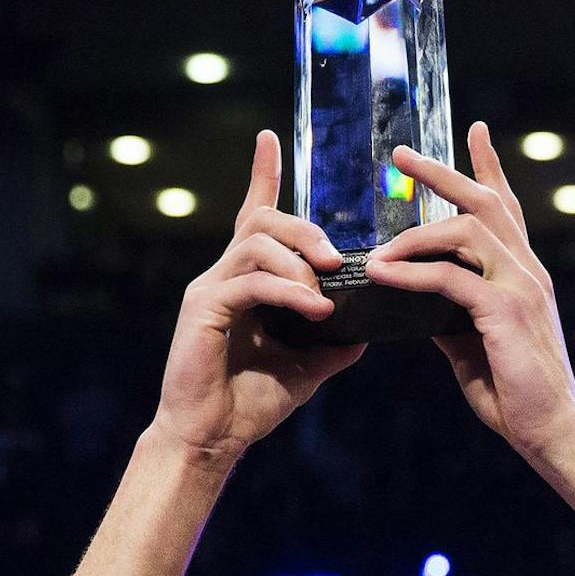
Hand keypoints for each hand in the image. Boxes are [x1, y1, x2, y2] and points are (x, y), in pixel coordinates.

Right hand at [149, 131, 364, 467]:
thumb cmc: (251, 403)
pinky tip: (313, 309)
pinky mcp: (203, 308)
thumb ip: (335, 339)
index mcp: (248, 281)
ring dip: (300, 261)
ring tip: (325, 293)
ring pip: (257, 242)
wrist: (211, 438)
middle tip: (336, 259)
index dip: (262, 175)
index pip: (255, 215)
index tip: (269, 137)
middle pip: (264, 220)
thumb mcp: (308, 366)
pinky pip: (251, 281)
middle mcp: (225, 275)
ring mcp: (211, 287)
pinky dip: (288, 291)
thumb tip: (371, 325)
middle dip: (306, 229)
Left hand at [364, 122, 574, 463]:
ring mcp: (520, 287)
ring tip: (375, 251)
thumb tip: (416, 299)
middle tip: (398, 155)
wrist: (552, 430)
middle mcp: (527, 271)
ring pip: (464, 232)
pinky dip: (412, 274)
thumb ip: (450, 314)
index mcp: (524, 275)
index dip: (488, 167)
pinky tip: (382, 275)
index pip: (507, 207)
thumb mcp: (474, 345)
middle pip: (484, 202)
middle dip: (441, 173)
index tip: (473, 130)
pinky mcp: (505, 312)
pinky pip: (450, 278)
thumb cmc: (516, 394)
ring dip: (414, 235)